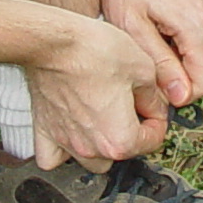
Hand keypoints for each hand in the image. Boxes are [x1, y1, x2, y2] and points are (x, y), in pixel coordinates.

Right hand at [21, 10, 169, 171]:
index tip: (152, 105)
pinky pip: (53, 158)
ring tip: (104, 119)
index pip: (152, 140)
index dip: (158, 119)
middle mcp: (92, 148)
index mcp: (120, 139)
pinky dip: (63, 151)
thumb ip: (154, 97)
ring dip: (101, 146)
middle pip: (122, 152)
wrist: (53, 41)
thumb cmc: (94, 51)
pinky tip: (72, 134)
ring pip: (92, 161)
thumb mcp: (143, 68)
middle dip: (131, 132)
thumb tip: (155, 107)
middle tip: (130, 105)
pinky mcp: (44, 131)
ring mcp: (66, 142)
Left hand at [100, 0, 202, 110]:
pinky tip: (161, 40)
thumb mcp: (131, 25)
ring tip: (154, 53)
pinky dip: (190, 54)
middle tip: (152, 73)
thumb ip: (159, 63)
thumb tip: (181, 97)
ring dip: (189, 70)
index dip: (178, 96)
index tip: (151, 86)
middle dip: (188, 86)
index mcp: (198, 26)